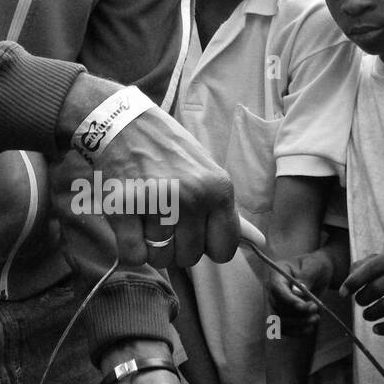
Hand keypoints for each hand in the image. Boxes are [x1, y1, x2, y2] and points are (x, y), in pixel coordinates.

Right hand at [57, 75, 238, 268]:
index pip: (224, 250)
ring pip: (160, 258)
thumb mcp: (207, 174)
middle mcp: (192, 197)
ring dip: (150, 245)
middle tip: (163, 217)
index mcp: (219, 189)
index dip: (206, 246)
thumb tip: (260, 242)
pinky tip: (131, 223)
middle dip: (176, 246)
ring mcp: (157, 202)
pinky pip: (134, 254)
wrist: (123, 124)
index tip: (194, 230)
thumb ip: (228, 212)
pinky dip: (130, 247)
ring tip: (145, 215)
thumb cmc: (168, 152)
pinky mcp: (124, 208)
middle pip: (189, 258)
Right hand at [265, 250, 334, 336]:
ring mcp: (277, 302)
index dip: (288, 300)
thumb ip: (306, 277)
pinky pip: (284, 327)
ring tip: (315, 319)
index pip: (276, 289)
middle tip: (315, 309)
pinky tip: (309, 329)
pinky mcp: (284, 313)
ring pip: (280, 319)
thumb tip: (296, 292)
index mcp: (277, 273)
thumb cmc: (316, 265)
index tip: (303, 307)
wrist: (319, 272)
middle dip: (296, 312)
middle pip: (277, 306)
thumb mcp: (315, 266)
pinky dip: (296, 331)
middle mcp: (273, 289)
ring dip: (297, 323)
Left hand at [343, 248, 383, 335]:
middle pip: (376, 289)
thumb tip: (347, 284)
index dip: (352, 282)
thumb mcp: (382, 259)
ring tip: (367, 314)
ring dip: (370, 314)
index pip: (370, 269)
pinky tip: (376, 329)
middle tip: (360, 301)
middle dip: (361, 299)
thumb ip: (361, 267)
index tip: (342, 293)